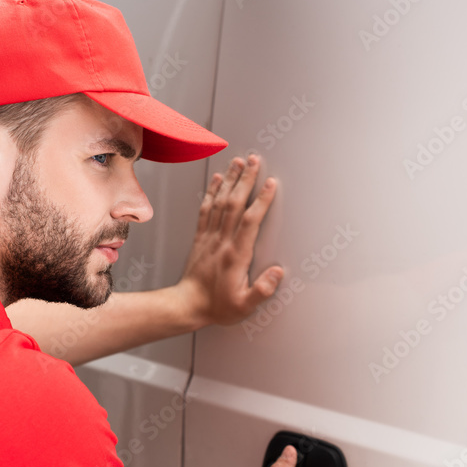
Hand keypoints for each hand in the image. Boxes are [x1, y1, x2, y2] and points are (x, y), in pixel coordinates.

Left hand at [174, 154, 284, 327]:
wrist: (188, 305)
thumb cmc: (218, 306)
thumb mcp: (245, 305)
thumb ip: (262, 290)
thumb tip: (278, 273)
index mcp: (236, 255)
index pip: (250, 221)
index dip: (261, 200)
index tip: (270, 183)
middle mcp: (222, 241)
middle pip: (235, 203)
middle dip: (246, 179)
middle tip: (254, 160)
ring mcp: (210, 238)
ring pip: (220, 202)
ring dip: (230, 180)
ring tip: (238, 161)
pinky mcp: (201, 238)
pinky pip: (206, 210)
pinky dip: (211, 192)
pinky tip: (217, 180)